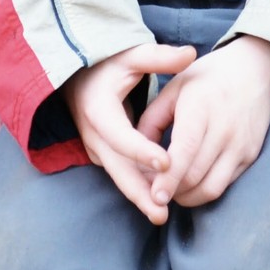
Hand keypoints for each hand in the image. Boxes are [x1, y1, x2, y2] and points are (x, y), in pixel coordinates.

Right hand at [65, 42, 199, 223]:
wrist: (78, 76)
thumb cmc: (108, 64)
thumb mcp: (130, 55)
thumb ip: (159, 57)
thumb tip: (191, 54)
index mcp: (98, 110)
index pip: (121, 135)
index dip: (142, 150)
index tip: (167, 162)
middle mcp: (94, 135)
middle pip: (118, 168)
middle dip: (139, 192)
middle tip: (162, 212)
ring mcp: (98, 148)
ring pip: (120, 176)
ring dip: (140, 195)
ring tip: (162, 215)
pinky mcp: (105, 154)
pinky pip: (122, 173)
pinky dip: (138, 187)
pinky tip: (158, 202)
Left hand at [135, 35, 269, 209]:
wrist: (256, 69)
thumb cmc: (208, 78)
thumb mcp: (174, 88)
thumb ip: (152, 120)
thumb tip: (137, 156)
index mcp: (201, 107)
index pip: (185, 150)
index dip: (168, 178)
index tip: (154, 196)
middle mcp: (224, 128)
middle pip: (194, 175)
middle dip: (171, 191)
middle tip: (152, 192)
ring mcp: (240, 145)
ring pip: (211, 188)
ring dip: (187, 196)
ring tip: (171, 191)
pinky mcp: (250, 155)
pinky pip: (224, 185)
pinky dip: (203, 191)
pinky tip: (191, 184)